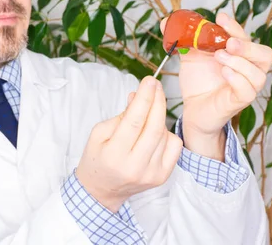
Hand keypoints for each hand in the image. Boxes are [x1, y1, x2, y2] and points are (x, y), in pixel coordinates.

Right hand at [75, 77, 182, 212]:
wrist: (102, 190)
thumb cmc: (97, 157)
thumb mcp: (98, 133)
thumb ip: (120, 115)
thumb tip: (139, 96)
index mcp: (114, 155)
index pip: (134, 121)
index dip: (144, 98)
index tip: (149, 80)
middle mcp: (135, 167)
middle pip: (154, 127)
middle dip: (157, 101)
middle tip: (155, 85)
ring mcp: (151, 174)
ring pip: (164, 134)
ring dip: (158, 117)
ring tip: (146, 114)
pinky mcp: (162, 177)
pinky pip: (174, 146)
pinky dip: (166, 133)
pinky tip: (155, 132)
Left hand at [160, 12, 271, 152]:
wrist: (191, 108)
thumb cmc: (198, 81)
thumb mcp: (189, 56)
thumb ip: (182, 38)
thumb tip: (165, 21)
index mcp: (239, 55)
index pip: (247, 37)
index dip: (235, 27)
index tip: (220, 17)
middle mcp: (248, 70)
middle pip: (265, 54)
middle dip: (247, 46)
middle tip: (228, 43)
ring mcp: (246, 87)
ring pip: (258, 74)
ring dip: (240, 62)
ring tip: (219, 57)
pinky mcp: (238, 102)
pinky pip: (248, 91)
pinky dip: (237, 80)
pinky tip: (224, 73)